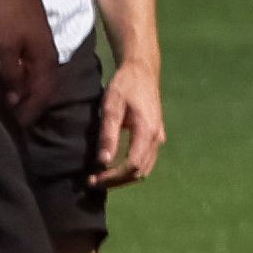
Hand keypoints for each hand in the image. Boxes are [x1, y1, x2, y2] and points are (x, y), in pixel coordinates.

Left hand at [0, 0, 62, 126]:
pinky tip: (17, 84)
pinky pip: (37, 71)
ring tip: (15, 106)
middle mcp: (50, 60)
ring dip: (29, 95)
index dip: (29, 112)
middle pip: (44, 91)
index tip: (17, 126)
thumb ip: (10, 75)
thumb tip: (13, 99)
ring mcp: (45, 51)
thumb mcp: (5, 48)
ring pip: (41, 81)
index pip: (40, 97)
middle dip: (31, 107)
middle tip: (15, 120)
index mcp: (45, 63)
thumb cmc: (11, 17)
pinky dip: (28, 82)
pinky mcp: (39, 44)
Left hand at [92, 60, 167, 187]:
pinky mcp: (156, 136)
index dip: (113, 176)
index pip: (132, 165)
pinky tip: (115, 166)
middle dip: (117, 180)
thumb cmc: (125, 85)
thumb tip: (103, 161)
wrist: (142, 71)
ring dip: (124, 177)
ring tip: (103, 177)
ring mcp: (159, 138)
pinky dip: (131, 169)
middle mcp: (157, 138)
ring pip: (145, 169)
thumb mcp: (112, 107)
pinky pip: (146, 160)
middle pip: (140, 171)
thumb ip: (108, 134)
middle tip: (94, 181)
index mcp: (147, 131)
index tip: (94, 179)